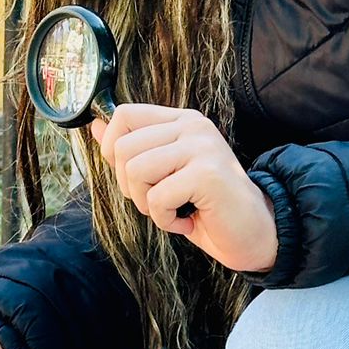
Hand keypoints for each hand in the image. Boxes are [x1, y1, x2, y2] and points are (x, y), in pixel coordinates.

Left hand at [92, 104, 277, 272]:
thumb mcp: (164, 174)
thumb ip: (133, 148)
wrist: (253, 234)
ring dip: (147, 204)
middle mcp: (193, 126)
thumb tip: (95, 126)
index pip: (124, 114)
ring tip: (173, 210)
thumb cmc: (206, 206)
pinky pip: (157, 198)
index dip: (112, 148)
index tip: (132, 177)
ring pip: (136, 171)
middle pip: (123, 147)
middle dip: (130, 186)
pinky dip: (166, 220)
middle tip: (159, 201)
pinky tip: (188, 221)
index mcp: (182, 120)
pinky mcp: (207, 173)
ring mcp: (202, 147)